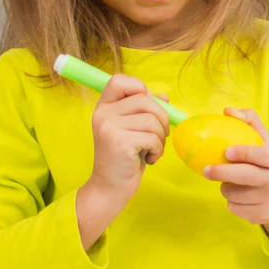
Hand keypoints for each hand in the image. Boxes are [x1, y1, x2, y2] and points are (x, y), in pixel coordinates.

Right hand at [77, 73, 167, 247]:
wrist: (110, 188)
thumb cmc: (126, 157)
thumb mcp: (135, 129)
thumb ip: (146, 110)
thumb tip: (165, 96)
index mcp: (104, 107)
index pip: (120, 80)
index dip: (139, 88)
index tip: (146, 109)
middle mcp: (103, 114)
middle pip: (146, 100)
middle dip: (161, 119)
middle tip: (156, 138)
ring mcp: (109, 127)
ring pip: (153, 119)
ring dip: (160, 138)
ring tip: (150, 150)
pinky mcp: (118, 141)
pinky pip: (153, 137)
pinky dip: (158, 150)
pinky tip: (148, 159)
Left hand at [204, 109, 268, 249]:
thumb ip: (251, 123)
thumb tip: (228, 111)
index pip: (263, 156)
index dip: (244, 153)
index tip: (226, 151)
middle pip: (247, 177)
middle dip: (223, 173)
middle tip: (206, 170)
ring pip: (236, 195)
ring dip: (226, 189)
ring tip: (230, 184)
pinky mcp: (263, 216)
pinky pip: (235, 209)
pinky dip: (231, 203)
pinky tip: (239, 197)